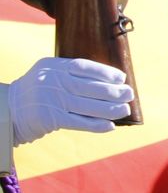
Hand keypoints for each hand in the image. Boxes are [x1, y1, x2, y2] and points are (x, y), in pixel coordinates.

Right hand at [8, 57, 131, 145]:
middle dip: (112, 91)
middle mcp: (51, 81)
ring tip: (124, 110)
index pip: (83, 67)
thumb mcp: (48, 76)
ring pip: (86, 105)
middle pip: (88, 87)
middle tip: (129, 94)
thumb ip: (71, 76)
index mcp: (52, 66)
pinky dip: (96, 125)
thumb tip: (110, 83)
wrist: (7, 112)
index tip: (121, 78)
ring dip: (109, 109)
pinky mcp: (48, 119)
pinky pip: (78, 122)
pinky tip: (110, 126)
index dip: (105, 72)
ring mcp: (49, 100)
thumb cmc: (36, 93)